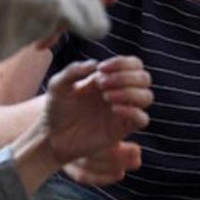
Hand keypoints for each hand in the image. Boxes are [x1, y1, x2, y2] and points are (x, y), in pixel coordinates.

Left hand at [40, 56, 150, 184]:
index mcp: (108, 78)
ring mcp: (122, 111)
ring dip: (130, 92)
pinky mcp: (122, 129)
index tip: (102, 69)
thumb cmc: (56, 108)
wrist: (52, 136)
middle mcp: (119, 92)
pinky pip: (142, 119)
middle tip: (102, 84)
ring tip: (106, 97)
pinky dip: (132, 111)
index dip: (123, 63)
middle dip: (126, 77)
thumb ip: (73, 71)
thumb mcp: (58, 85)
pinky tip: (114, 109)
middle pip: (144, 78)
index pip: (133, 64)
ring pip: (147, 96)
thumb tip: (94, 64)